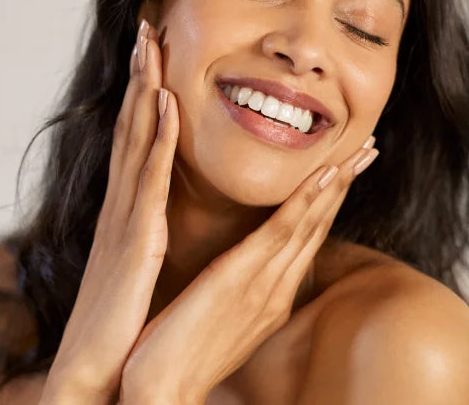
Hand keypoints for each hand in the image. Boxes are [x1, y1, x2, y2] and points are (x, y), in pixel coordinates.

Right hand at [39, 19, 179, 403]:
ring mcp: (124, 219)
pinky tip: (166, 101)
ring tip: (152, 42)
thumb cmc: (117, 327)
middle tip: (147, 25)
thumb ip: (141, 237)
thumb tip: (153, 219)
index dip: (143, 95)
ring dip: (145, 87)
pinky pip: (149, 179)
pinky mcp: (135, 240)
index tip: (154, 55)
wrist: (93, 373)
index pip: (136, 141)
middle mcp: (120, 206)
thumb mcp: (132, 270)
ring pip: (136, 140)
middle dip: (139, 74)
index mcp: (126, 214)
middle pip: (131, 126)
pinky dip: (157, 137)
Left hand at [117, 139, 378, 403]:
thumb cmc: (181, 350)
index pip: (304, 241)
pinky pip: (280, 233)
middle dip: (344, 188)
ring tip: (358, 153)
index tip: (343, 170)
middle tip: (368, 151)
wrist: (163, 386)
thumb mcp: (216, 315)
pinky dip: (304, 203)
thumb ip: (234, 289)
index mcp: (269, 297)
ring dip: (335, 186)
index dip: (327, 203)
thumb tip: (236, 267)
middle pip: (317, 229)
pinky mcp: (241, 280)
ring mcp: (263, 286)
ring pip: (308, 225)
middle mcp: (275, 290)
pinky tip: (323, 177)